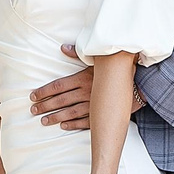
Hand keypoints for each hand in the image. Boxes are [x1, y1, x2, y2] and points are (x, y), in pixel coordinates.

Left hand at [29, 44, 145, 132]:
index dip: (44, 92)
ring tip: (44, 121)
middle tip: (33, 111)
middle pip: (61, 101)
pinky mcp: (103, 114)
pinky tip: (63, 126)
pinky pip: (85, 122)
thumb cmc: (117, 69)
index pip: (59, 86)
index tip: (33, 96)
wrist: (140, 83)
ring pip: (71, 113)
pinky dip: (73, 124)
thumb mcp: (98, 59)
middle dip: (45, 106)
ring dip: (55, 117)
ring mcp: (94, 105)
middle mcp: (86, 93)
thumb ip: (79, 54)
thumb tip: (63, 47)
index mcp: (83, 78)